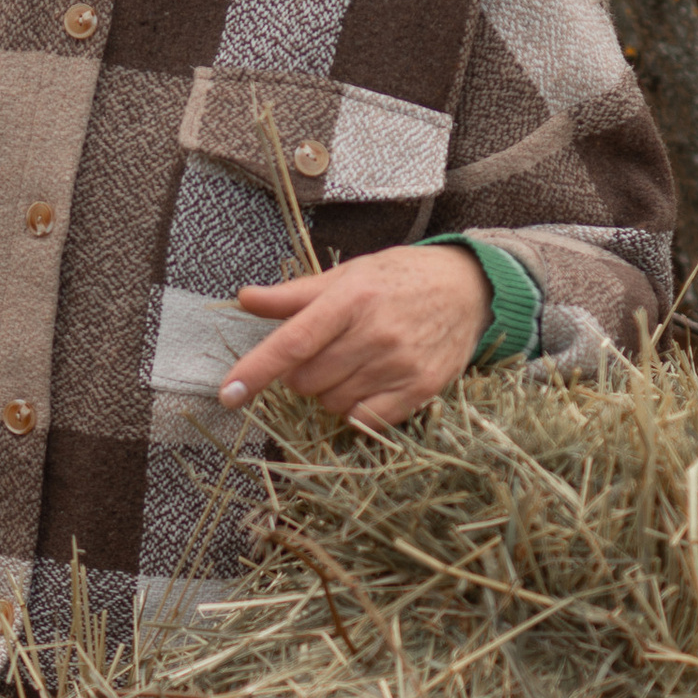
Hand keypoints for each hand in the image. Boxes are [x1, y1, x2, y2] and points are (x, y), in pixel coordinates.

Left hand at [216, 242, 491, 432]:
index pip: (293, 342)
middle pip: (307, 382)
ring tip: (349, 365)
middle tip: (321, 355)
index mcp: (350, 299)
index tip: (228, 393)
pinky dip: (355, 412)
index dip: (257, 370)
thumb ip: (294, 294)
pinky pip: (366, 421)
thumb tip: (245, 298)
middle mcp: (375, 333)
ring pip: (333, 403)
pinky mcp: (420, 388)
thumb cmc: (397, 279)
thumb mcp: (346, 276)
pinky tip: (366, 386)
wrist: (468, 289)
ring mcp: (400, 364)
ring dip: (328, 393)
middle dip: (301, 376)